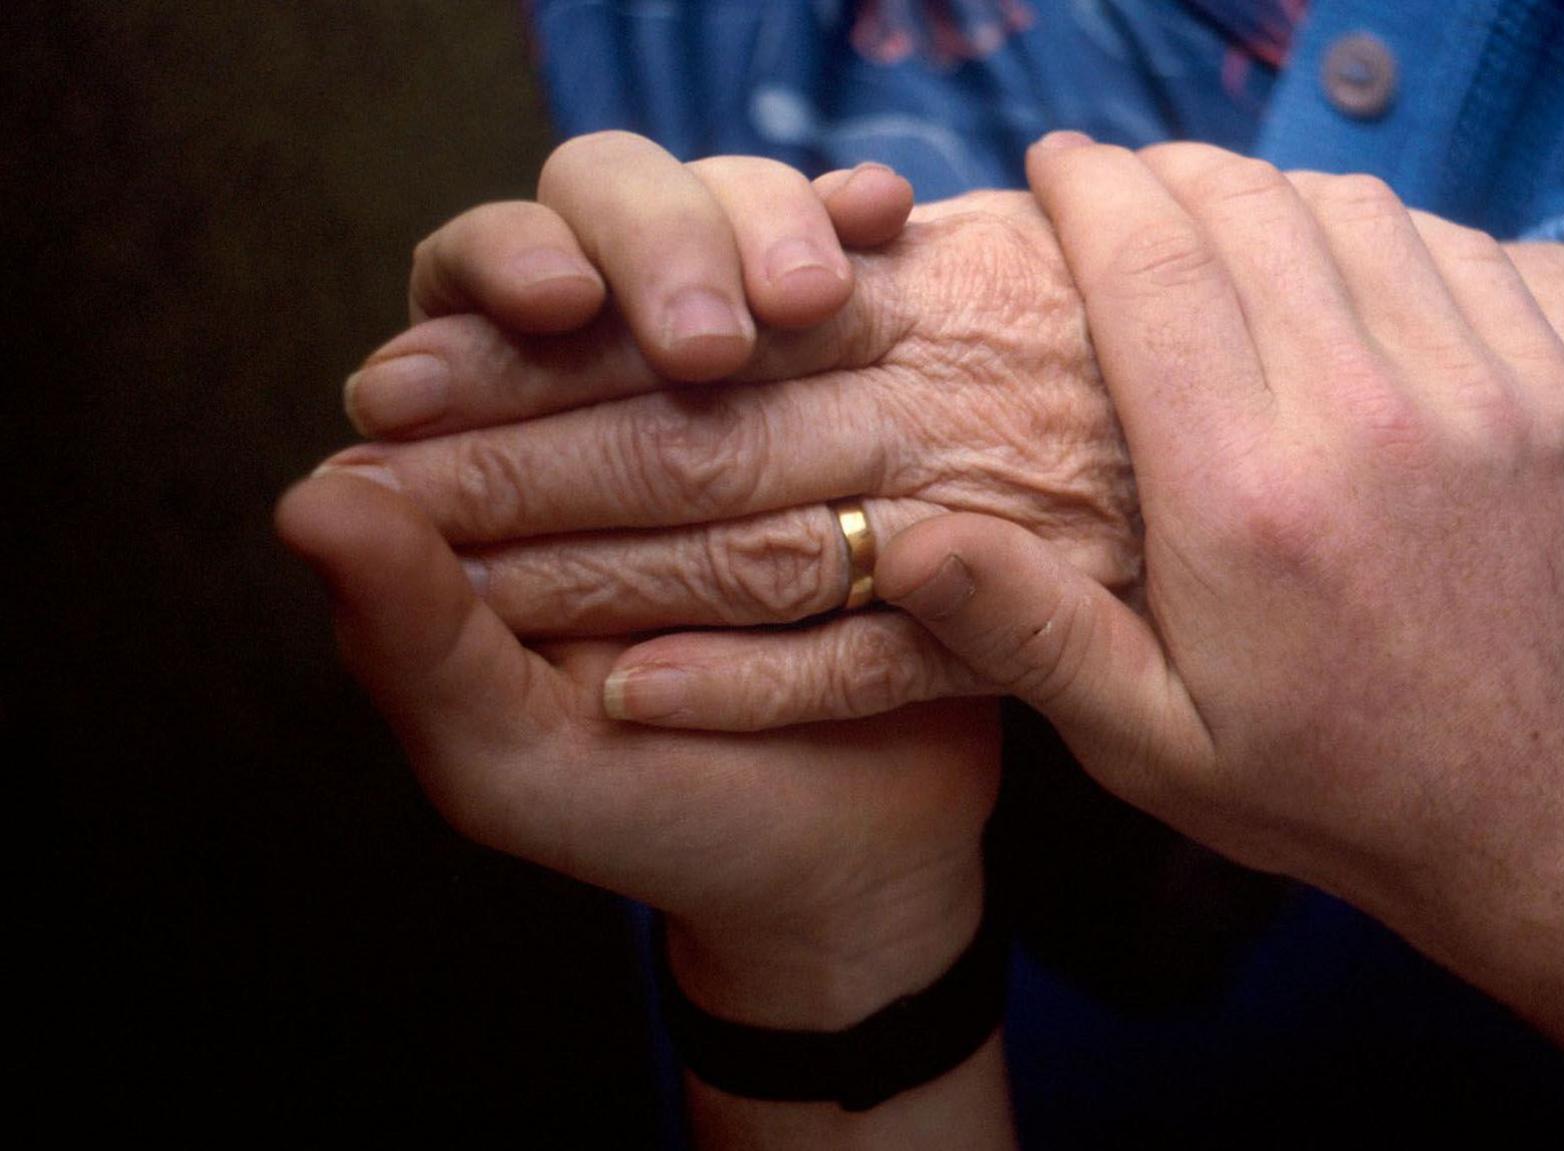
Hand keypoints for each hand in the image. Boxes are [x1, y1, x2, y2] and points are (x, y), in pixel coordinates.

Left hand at [287, 137, 997, 1033]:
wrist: (844, 855)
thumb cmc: (654, 811)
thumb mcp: (511, 752)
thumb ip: (410, 635)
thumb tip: (312, 497)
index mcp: (498, 449)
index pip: (471, 290)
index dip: (503, 267)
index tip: (552, 301)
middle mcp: (618, 381)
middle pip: (609, 216)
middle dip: (658, 243)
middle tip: (712, 334)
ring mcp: (754, 371)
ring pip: (741, 225)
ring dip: (765, 227)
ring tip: (809, 293)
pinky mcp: (865, 385)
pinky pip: (864, 282)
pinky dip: (860, 237)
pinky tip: (881, 219)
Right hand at [876, 135, 1563, 927]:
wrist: (1520, 809)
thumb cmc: (1313, 779)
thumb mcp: (1147, 741)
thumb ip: (1029, 630)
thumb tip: (904, 536)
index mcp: (1244, 498)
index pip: (1152, 266)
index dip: (1089, 187)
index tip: (1051, 165)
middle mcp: (1364, 420)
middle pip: (1247, 208)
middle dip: (1164, 170)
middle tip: (1120, 188)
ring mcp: (1477, 395)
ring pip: (1352, 206)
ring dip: (1268, 192)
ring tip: (1216, 223)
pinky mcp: (1551, 394)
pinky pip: (1454, 244)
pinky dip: (1379, 227)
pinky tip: (1334, 268)